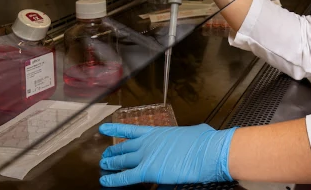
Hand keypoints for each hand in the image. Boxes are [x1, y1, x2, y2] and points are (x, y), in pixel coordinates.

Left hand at [98, 123, 237, 186]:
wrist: (206, 151)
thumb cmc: (204, 142)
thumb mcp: (192, 132)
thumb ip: (182, 137)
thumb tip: (189, 138)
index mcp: (158, 132)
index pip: (132, 130)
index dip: (116, 129)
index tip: (105, 129)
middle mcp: (148, 142)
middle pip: (124, 147)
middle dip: (113, 152)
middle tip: (105, 155)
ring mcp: (146, 156)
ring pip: (122, 161)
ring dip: (110, 164)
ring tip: (103, 166)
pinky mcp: (147, 171)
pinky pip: (125, 177)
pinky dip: (113, 180)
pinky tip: (105, 181)